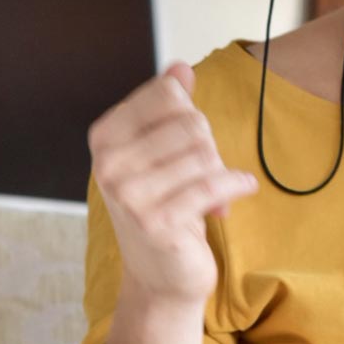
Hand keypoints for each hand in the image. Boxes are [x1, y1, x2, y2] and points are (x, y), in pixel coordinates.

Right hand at [89, 62, 257, 302]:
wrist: (161, 275)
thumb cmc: (163, 207)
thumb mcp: (161, 152)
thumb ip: (168, 108)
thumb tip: (179, 67)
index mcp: (105, 137)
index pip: (167, 93)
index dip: (191, 114)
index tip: (190, 141)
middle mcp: (109, 164)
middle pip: (190, 122)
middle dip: (209, 145)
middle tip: (206, 171)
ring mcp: (129, 194)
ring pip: (204, 152)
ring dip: (220, 170)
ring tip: (211, 191)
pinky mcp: (156, 221)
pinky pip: (213, 183)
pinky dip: (236, 185)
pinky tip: (238, 193)